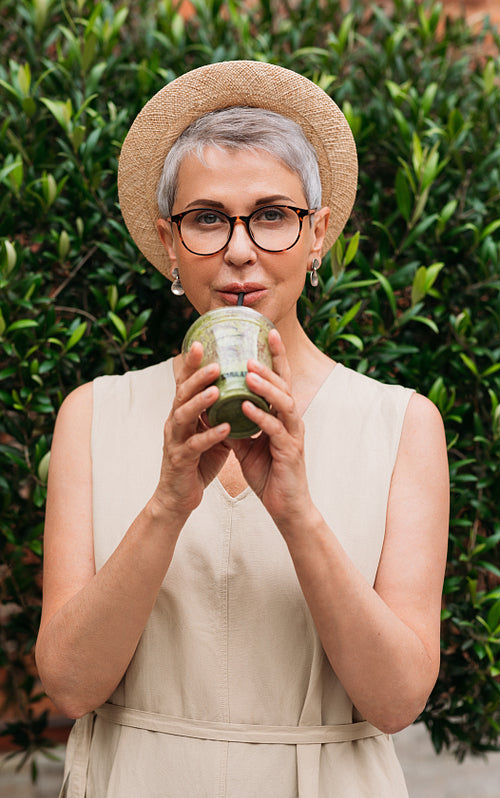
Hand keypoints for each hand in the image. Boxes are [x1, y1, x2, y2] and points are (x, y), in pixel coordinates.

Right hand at [152, 342, 230, 518]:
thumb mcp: (210, 433)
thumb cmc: (197, 462)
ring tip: (217, 390)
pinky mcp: (180, 460)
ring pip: (183, 416)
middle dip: (197, 376)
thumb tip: (243, 394)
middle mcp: (175, 423)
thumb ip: (221, 414)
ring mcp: (175, 441)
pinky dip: (210, 436)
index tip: (200, 343)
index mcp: (183, 414)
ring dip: (200, 401)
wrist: (179, 497)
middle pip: (182, 393)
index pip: (185, 383)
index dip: (191, 364)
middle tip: (215, 363)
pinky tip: (225, 428)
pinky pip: (195, 446)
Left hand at [227, 330, 314, 528]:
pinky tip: (246, 407)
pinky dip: (260, 417)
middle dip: (269, 365)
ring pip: (283, 403)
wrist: (286, 507)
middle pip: (284, 385)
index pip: (280, 380)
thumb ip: (236, 423)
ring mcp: (293, 435)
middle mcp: (291, 420)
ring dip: (265, 387)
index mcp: (282, 415)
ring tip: (248, 373)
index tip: (268, 334)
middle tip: (251, 350)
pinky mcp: (289, 452)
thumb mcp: (246, 444)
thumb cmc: (268, 473)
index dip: (275, 357)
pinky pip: (274, 430)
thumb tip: (216, 405)